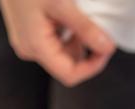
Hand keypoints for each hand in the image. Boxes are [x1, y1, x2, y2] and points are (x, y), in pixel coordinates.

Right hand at [0, 0, 115, 85]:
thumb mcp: (61, 4)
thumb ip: (85, 29)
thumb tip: (107, 48)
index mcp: (35, 47)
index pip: (70, 75)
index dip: (93, 66)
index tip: (107, 49)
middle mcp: (29, 49)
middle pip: (67, 65)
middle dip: (87, 51)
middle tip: (100, 31)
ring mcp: (27, 41)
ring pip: (63, 53)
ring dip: (79, 40)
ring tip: (85, 19)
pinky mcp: (29, 31)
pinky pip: (55, 40)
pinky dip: (69, 32)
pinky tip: (72, 15)